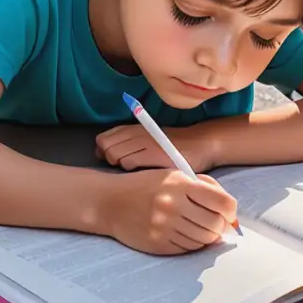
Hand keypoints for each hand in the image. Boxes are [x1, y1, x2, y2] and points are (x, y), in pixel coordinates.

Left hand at [95, 123, 214, 172]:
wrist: (200, 144)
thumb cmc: (173, 146)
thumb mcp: (149, 138)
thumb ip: (128, 142)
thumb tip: (102, 152)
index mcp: (135, 127)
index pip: (103, 138)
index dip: (103, 151)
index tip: (113, 160)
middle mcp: (137, 132)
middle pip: (105, 147)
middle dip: (108, 159)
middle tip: (123, 168)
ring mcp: (145, 141)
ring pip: (114, 154)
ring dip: (118, 165)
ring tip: (132, 172)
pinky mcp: (153, 153)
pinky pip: (128, 162)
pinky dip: (129, 169)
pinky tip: (140, 175)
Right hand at [104, 169, 237, 255]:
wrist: (111, 202)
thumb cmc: (145, 185)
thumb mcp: (172, 175)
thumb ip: (202, 187)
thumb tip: (229, 209)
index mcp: (180, 184)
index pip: (222, 202)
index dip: (231, 211)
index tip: (228, 213)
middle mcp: (174, 205)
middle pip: (215, 225)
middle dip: (220, 226)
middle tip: (216, 223)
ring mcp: (165, 226)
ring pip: (203, 240)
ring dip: (207, 236)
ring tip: (199, 227)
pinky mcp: (158, 243)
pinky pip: (187, 249)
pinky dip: (192, 244)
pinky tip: (185, 233)